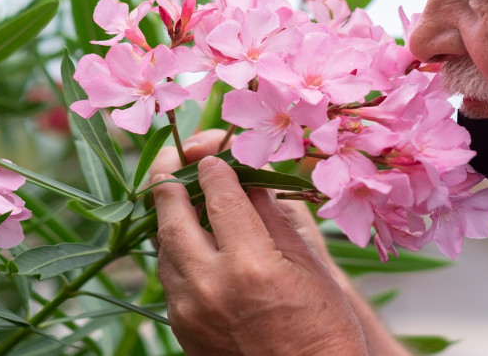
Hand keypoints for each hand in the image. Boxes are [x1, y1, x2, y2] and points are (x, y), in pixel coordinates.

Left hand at [151, 131, 367, 354]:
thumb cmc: (324, 330)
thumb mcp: (309, 267)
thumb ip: (272, 218)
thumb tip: (251, 179)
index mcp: (250, 265)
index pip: (219, 195)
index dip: (215, 168)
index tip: (216, 157)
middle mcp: (210, 285)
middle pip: (171, 215)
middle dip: (171, 180)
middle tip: (176, 160)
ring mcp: (189, 310)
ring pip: (163, 245)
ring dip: (170, 217)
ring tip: (183, 198)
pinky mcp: (181, 329)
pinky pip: (168, 277)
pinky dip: (176, 252)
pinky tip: (193, 242)